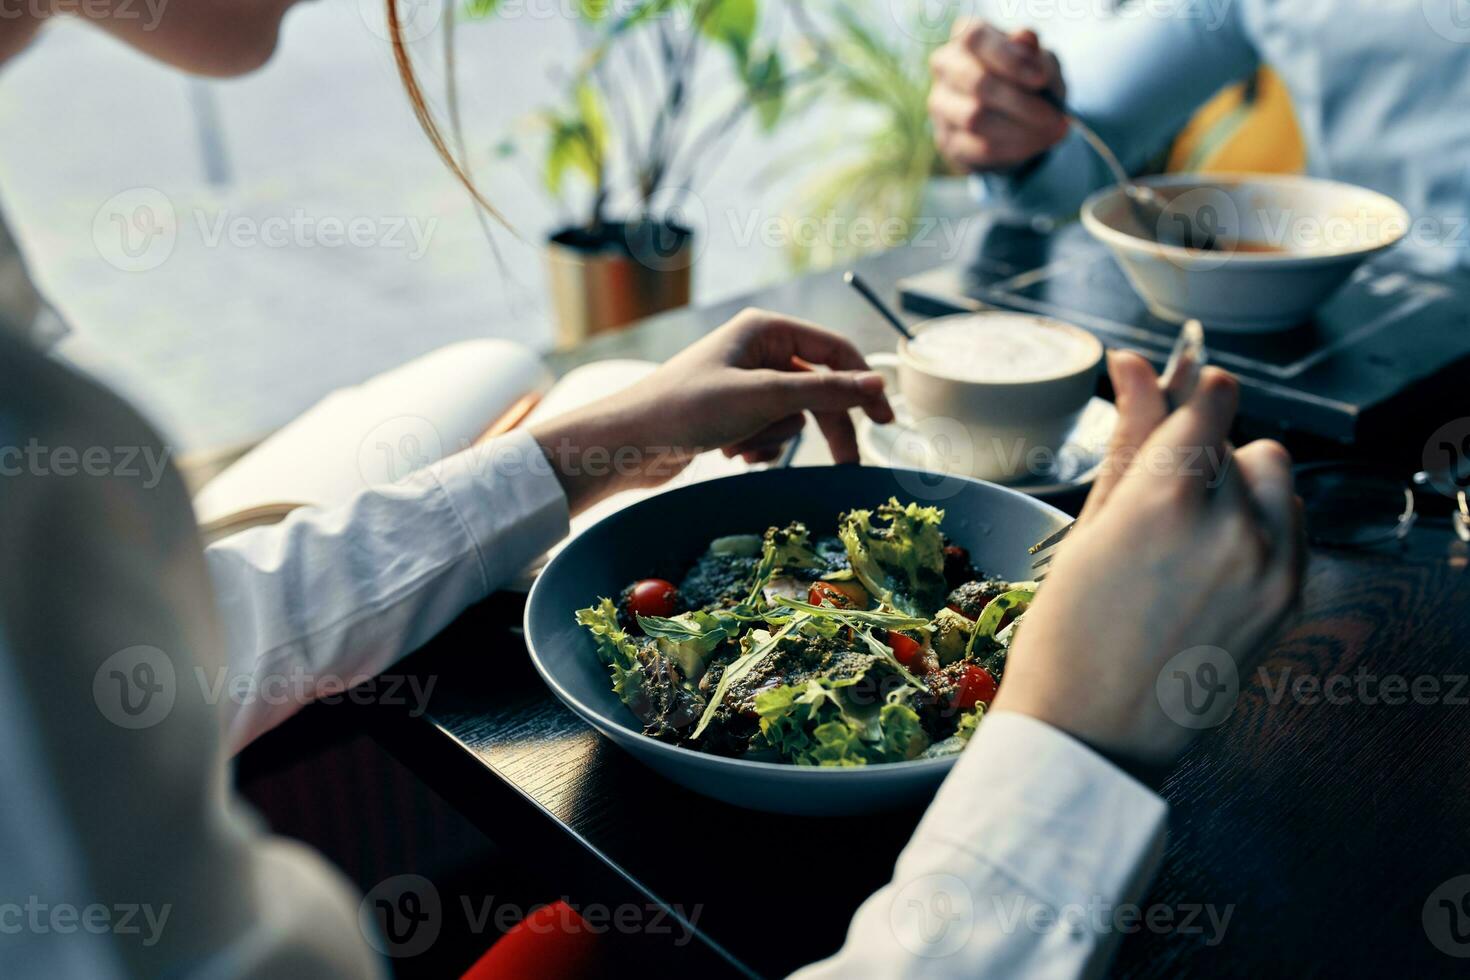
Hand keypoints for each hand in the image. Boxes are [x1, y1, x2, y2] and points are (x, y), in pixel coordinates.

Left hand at [528, 309, 893, 512]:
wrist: (628, 443)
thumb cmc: (687, 408)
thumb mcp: (763, 397)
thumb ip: (825, 391)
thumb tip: (878, 386)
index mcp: (765, 329)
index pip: (834, 350)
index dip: (863, 383)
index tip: (886, 420)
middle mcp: (756, 350)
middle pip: (816, 388)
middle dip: (823, 425)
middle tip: (846, 464)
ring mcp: (743, 383)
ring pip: (791, 416)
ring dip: (774, 439)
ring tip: (741, 445)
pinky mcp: (731, 413)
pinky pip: (768, 432)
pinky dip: (757, 447)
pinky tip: (730, 453)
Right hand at [928, 21, 1068, 172]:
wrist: (1016, 119)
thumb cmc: (1027, 79)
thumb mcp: (1040, 61)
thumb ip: (1033, 51)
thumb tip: (1024, 38)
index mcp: (967, 38)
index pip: (975, 38)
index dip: (1008, 59)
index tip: (1040, 80)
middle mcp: (946, 67)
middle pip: (977, 83)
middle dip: (1021, 103)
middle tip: (1055, 116)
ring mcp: (942, 105)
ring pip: (975, 119)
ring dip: (1020, 129)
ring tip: (1051, 132)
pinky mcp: (948, 139)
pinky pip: (978, 147)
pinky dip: (1013, 148)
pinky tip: (1035, 144)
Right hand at [993, 352, 1305, 769]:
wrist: (1093, 735)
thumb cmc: (1066, 637)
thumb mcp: (1088, 527)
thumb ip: (1127, 439)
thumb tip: (1133, 365)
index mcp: (1167, 502)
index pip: (1212, 402)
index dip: (1192, 395)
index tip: (1178, 401)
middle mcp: (1234, 528)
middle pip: (1240, 445)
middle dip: (1202, 459)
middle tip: (1155, 505)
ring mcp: (1272, 569)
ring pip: (1277, 481)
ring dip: (1241, 489)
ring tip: (1188, 537)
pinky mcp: (1290, 600)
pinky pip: (1293, 528)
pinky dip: (1261, 529)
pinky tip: (1211, 566)